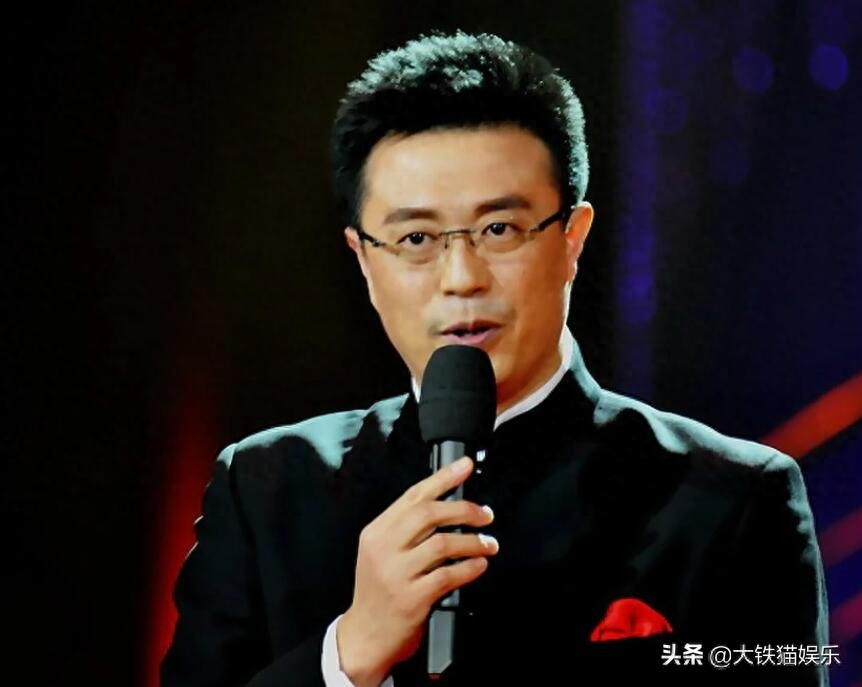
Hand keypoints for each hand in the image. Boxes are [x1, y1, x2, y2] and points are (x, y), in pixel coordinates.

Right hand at [337, 456, 497, 686]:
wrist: (365, 637)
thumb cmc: (379, 593)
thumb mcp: (380, 553)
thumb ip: (405, 530)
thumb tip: (447, 504)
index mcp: (376, 532)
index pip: (413, 496)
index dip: (443, 478)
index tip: (465, 467)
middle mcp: (383, 549)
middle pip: (429, 514)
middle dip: (464, 509)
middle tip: (485, 514)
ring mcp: (397, 574)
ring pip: (443, 544)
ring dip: (473, 541)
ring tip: (488, 544)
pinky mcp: (412, 598)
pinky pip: (449, 575)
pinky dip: (470, 567)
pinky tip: (479, 565)